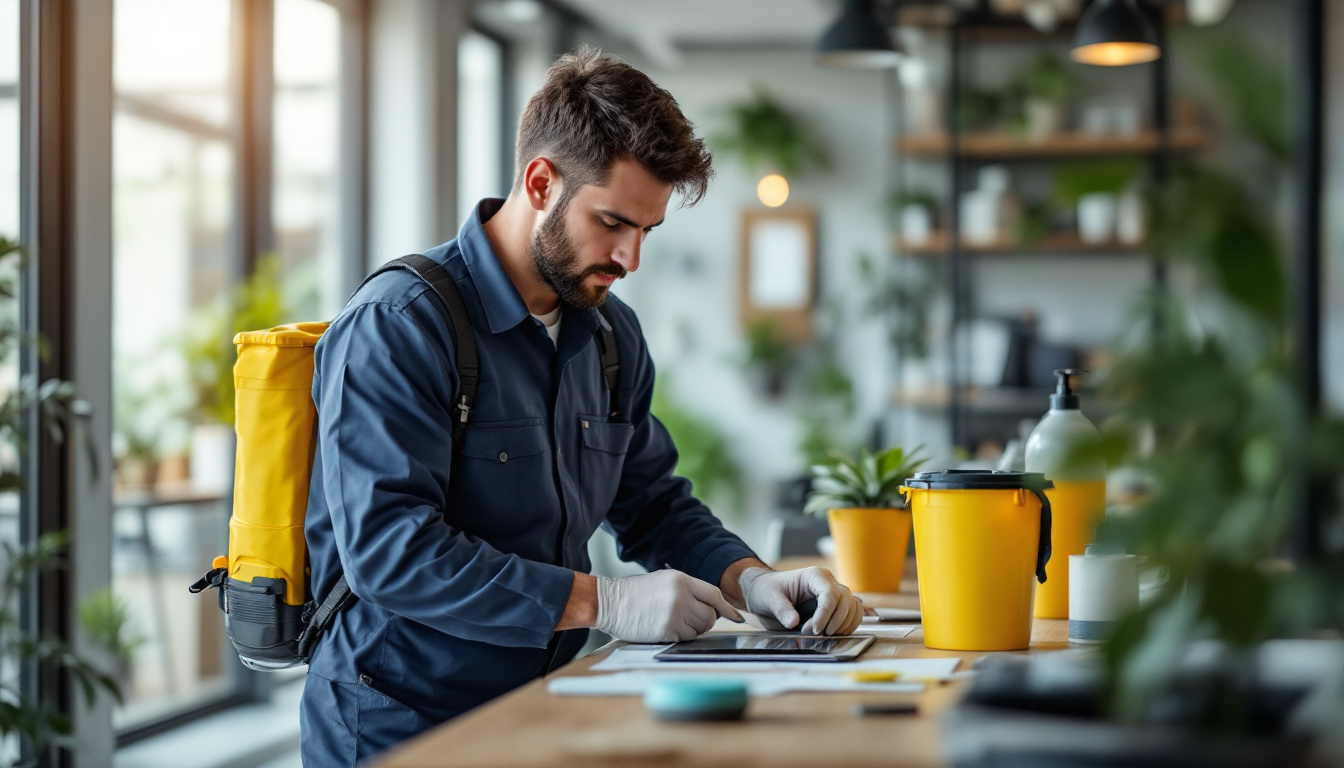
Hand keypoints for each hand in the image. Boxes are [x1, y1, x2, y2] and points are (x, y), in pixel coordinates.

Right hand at [595, 570, 742, 642]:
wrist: (610, 602)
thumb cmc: (636, 593)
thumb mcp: (664, 581)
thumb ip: (689, 590)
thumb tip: (714, 606)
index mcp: (681, 580)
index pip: (714, 595)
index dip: (727, 608)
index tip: (737, 617)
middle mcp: (681, 596)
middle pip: (710, 615)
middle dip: (706, 621)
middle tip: (692, 620)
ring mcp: (674, 614)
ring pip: (700, 629)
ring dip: (693, 629)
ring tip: (675, 622)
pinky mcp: (666, 631)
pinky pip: (686, 638)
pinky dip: (681, 637)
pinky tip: (666, 628)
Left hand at [738, 566, 864, 635]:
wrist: (766, 591)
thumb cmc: (768, 591)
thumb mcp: (769, 599)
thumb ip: (781, 610)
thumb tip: (793, 622)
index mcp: (814, 576)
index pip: (830, 594)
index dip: (825, 614)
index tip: (813, 630)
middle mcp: (828, 581)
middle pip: (846, 600)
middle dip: (834, 621)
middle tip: (815, 634)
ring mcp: (834, 592)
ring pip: (853, 607)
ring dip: (843, 624)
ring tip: (824, 634)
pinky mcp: (836, 604)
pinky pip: (853, 612)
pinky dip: (849, 624)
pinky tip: (834, 633)